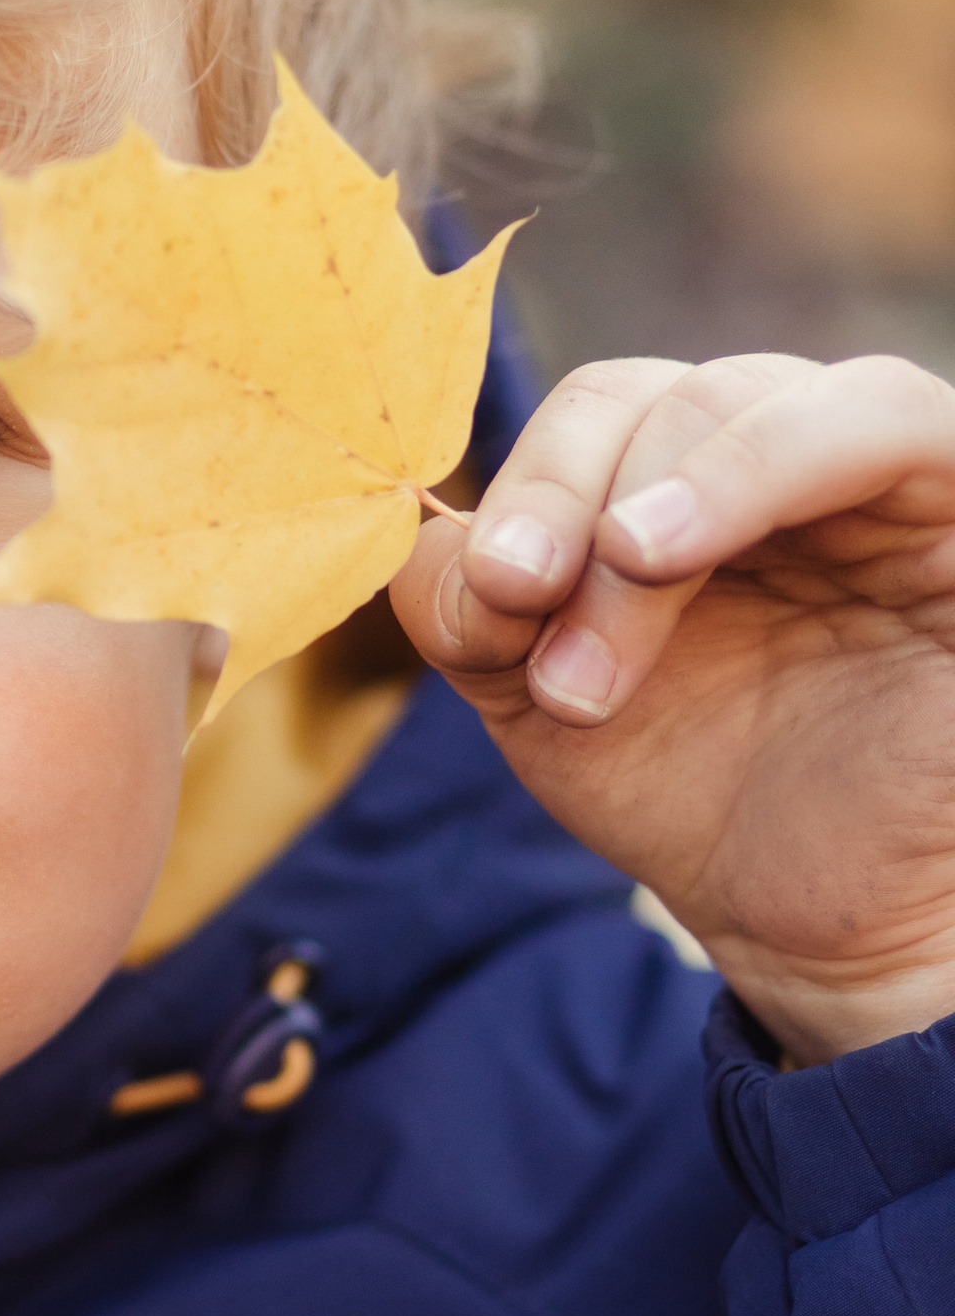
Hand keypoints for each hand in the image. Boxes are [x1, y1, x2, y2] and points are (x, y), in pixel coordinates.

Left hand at [389, 352, 954, 1063]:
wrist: (815, 922)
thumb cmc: (693, 790)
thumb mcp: (538, 696)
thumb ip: (469, 604)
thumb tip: (427, 529)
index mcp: (673, 479)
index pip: (587, 413)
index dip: (519, 484)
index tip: (486, 600)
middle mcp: (772, 453)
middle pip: (645, 393)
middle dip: (561, 505)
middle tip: (524, 618)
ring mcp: (875, 472)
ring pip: (741, 396)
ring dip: (643, 507)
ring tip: (593, 648)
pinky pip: (887, 419)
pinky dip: (755, 465)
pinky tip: (663, 548)